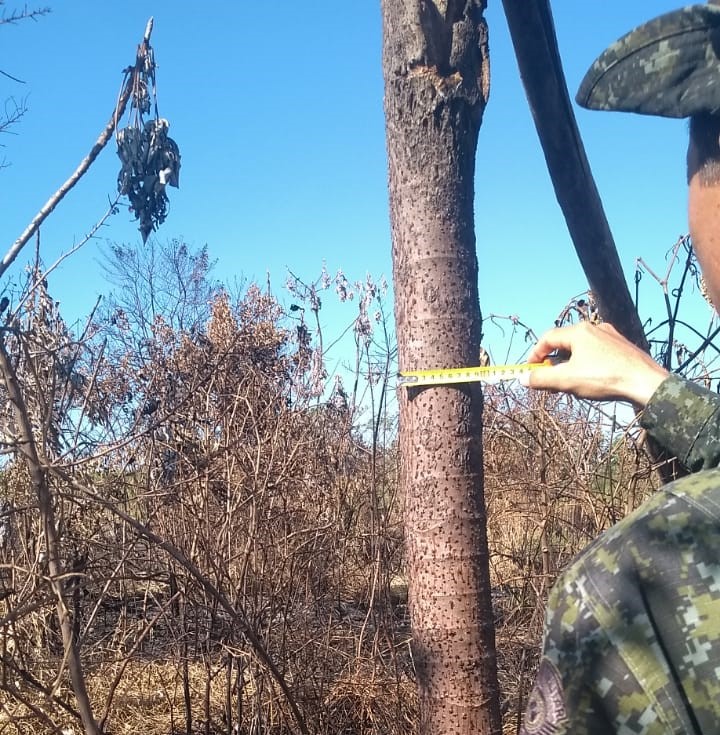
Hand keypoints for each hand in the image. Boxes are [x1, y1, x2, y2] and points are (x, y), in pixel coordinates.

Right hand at [522, 322, 668, 406]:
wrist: (647, 383)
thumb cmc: (606, 378)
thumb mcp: (567, 380)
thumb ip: (541, 378)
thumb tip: (522, 378)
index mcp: (579, 331)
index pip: (547, 338)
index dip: (535, 354)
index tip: (530, 369)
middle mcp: (595, 328)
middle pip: (564, 343)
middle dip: (553, 362)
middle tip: (548, 379)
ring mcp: (610, 336)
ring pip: (581, 348)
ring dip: (569, 364)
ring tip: (569, 383)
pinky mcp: (622, 347)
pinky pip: (596, 352)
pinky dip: (586, 364)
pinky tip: (590, 380)